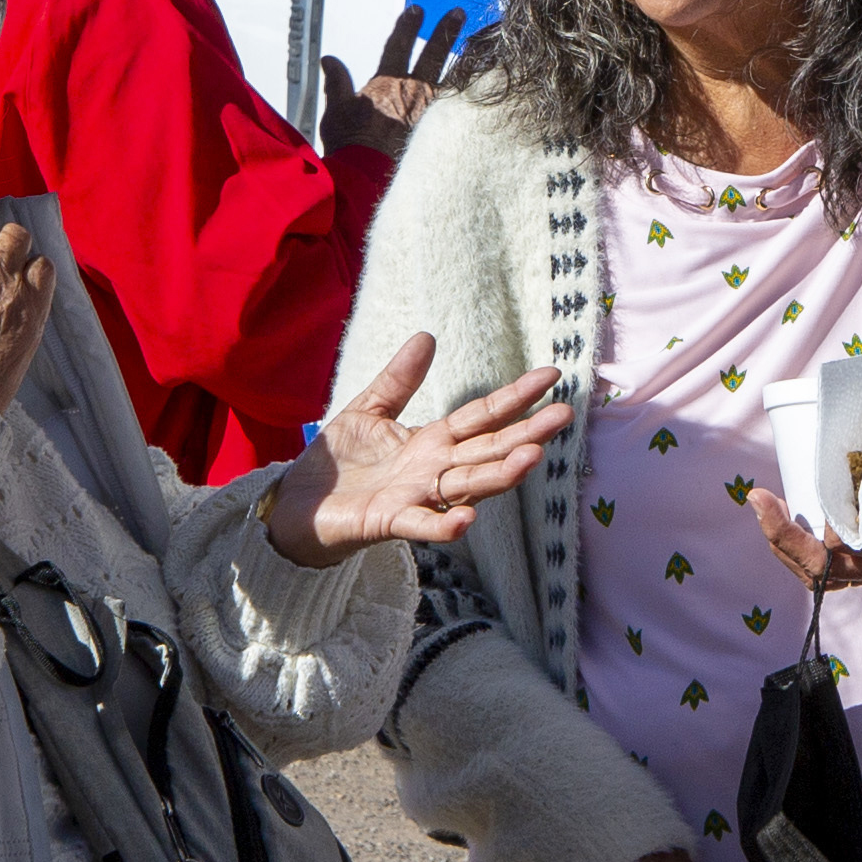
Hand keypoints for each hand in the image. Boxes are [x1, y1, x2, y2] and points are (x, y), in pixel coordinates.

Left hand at [265, 332, 572, 561]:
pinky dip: (443, 525)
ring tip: (532, 458)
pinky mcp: (389, 521)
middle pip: (488, 450)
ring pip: (468, 485)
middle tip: (563, 416)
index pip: (482, 416)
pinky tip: (467, 519)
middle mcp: (434, 470)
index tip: (551, 375)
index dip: (515, 397)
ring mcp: (416, 497)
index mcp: (432, 441)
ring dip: (500, 475)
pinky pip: (420, 524)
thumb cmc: (337, 462)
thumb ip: (399, 380)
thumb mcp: (368, 410)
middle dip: (526, 434)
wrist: (298, 504)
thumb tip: (427, 336)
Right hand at [318, 6, 471, 163]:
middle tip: (458, 13)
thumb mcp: (336, 110)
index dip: (407, 25)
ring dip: (468, 57)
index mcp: (387, 82)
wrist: (369, 174)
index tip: (417, 10)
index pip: (399, 45)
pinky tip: (485, 85)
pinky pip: (462, 104)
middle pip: (433, 53)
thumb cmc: (351, 145)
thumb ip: (336, 82)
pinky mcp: (442, 129)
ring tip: (483, 44)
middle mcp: (413, 90)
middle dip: (445, 30)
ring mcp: (431, 109)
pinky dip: (473, 91)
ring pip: (455, 76)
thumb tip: (329, 60)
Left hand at [751, 439, 861, 590]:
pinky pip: (843, 561)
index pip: (839, 553)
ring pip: (829, 573)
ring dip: (793, 545)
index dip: (796, 532)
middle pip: (824, 573)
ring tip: (769, 506)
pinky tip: (800, 514)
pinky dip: (814, 543)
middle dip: (783, 541)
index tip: (769, 498)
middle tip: (757, 499)